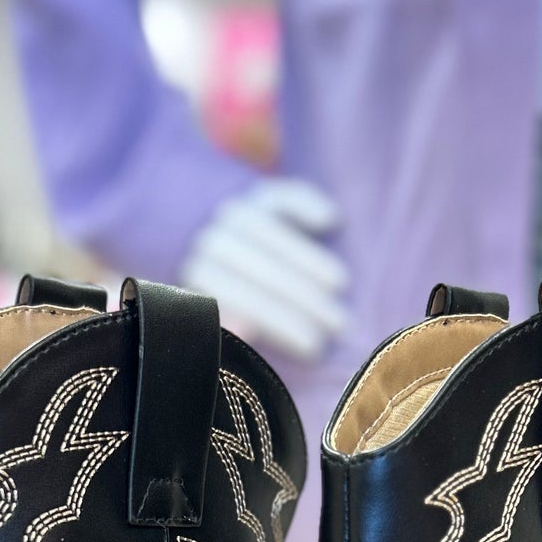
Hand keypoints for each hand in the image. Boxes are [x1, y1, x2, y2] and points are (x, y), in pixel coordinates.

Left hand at [182, 179, 349, 361]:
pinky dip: (305, 204)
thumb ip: (229, 325)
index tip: (315, 348)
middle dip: (305, 300)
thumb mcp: (219, 316)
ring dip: (309, 259)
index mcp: (199, 279)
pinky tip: (330, 220)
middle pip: (263, 271)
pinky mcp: (255, 193)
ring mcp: (232, 212)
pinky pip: (281, 195)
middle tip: (341, 324)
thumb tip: (244, 334)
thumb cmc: (223, 295)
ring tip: (341, 284)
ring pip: (271, 234)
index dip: (283, 326)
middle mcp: (211, 242)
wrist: (202, 237)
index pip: (246, 303)